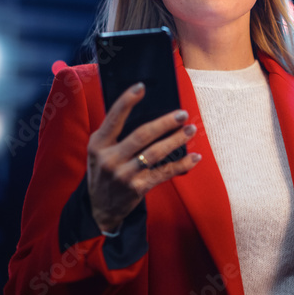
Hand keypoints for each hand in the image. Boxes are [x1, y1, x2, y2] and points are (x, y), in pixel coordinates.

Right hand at [86, 83, 201, 231]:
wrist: (99, 208)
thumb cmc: (103, 170)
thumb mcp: (99, 151)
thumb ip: (114, 134)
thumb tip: (147, 111)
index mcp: (98, 144)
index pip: (113, 119)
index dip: (126, 101)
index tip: (141, 87)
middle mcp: (110, 159)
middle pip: (142, 135)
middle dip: (165, 123)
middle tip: (182, 114)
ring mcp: (124, 175)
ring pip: (156, 153)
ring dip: (176, 140)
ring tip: (191, 129)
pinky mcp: (138, 188)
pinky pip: (164, 173)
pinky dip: (182, 165)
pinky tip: (194, 157)